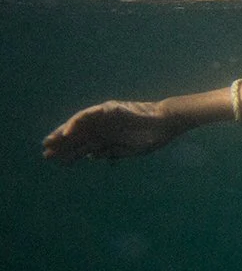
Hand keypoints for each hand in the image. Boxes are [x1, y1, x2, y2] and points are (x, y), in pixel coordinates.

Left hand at [42, 100, 188, 162]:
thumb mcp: (129, 149)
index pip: (84, 146)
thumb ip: (111, 151)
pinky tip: (66, 133)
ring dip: (63, 135)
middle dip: (62, 146)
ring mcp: (103, 118)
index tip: (57, 161)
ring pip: (78, 127)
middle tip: (46, 155)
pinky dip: (76, 123)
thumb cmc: (151, 137)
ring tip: (50, 143)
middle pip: (78, 137)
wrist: (166, 123)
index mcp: (107, 138)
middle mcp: (102, 127)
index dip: (70, 153)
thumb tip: (92, 156)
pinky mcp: (107, 109)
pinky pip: (88, 115)